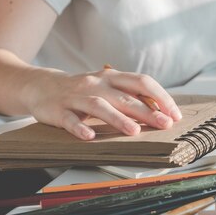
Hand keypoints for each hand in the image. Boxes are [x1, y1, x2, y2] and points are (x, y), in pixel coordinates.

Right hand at [27, 68, 182, 140]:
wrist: (40, 86)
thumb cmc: (83, 90)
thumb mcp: (108, 88)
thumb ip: (131, 97)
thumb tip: (162, 111)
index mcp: (112, 77)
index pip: (142, 82)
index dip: (161, 97)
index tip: (175, 114)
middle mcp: (96, 84)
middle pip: (125, 97)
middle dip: (147, 111)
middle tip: (164, 124)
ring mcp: (76, 96)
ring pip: (99, 106)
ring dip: (118, 119)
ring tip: (134, 131)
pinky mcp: (58, 110)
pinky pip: (69, 119)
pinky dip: (80, 127)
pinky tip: (90, 136)